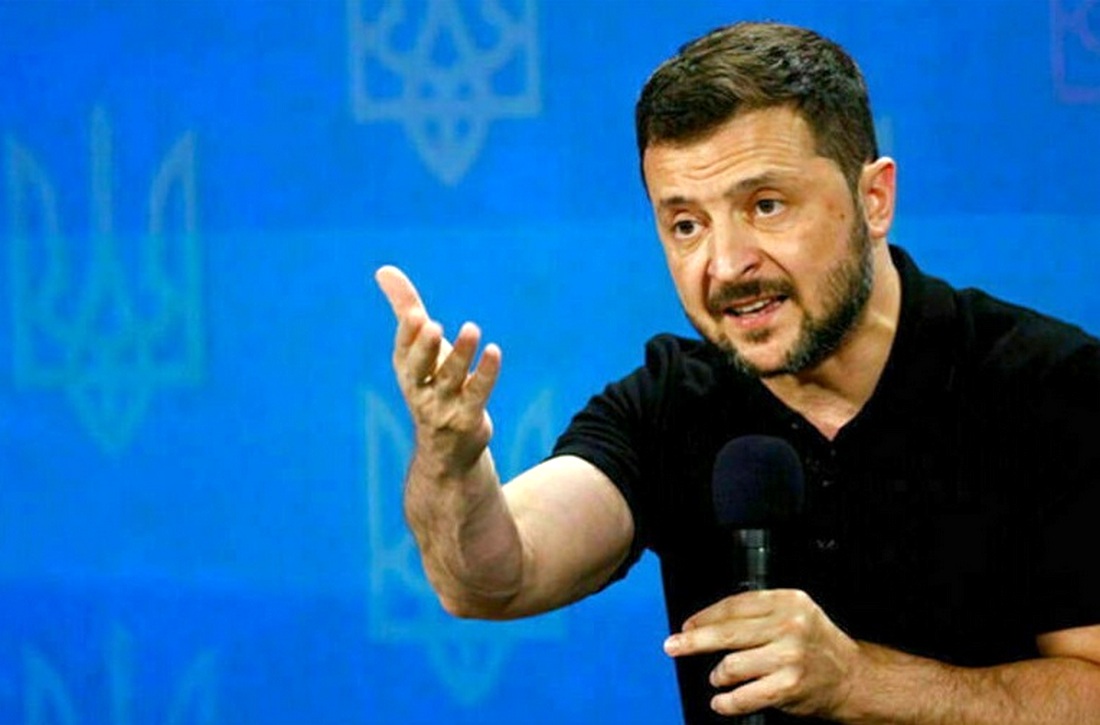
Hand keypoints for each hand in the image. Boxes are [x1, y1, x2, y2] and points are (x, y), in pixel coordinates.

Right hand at [375, 265, 501, 471]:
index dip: (408, 335)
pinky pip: (477, 395)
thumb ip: (405, 309)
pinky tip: (494, 351)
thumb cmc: (433, 385)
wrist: (447, 449)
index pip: (403, 353)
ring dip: (461, 354)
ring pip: (451, 380)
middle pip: (418, 370)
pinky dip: (485, 374)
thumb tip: (384, 269)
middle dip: (424, 348)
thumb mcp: (420, 348)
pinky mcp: (466, 420)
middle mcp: (419, 391)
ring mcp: (443, 408)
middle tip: (432, 324)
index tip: (416, 313)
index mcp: (407, 372)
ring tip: (472, 328)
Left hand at [664, 589, 860, 718]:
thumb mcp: (794, 614)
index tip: (687, 625)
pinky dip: (727, 702)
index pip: (735, 605)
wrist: (851, 677)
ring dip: (718, 675)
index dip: (705, 616)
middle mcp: (789, 625)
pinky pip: (745, 695)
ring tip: (718, 677)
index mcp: (787, 601)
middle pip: (728, 632)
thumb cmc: (817, 645)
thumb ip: (757, 614)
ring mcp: (790, 656)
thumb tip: (705, 623)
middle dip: (694, 640)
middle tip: (673, 645)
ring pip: (732, 665)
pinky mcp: (789, 685)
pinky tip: (721, 702)